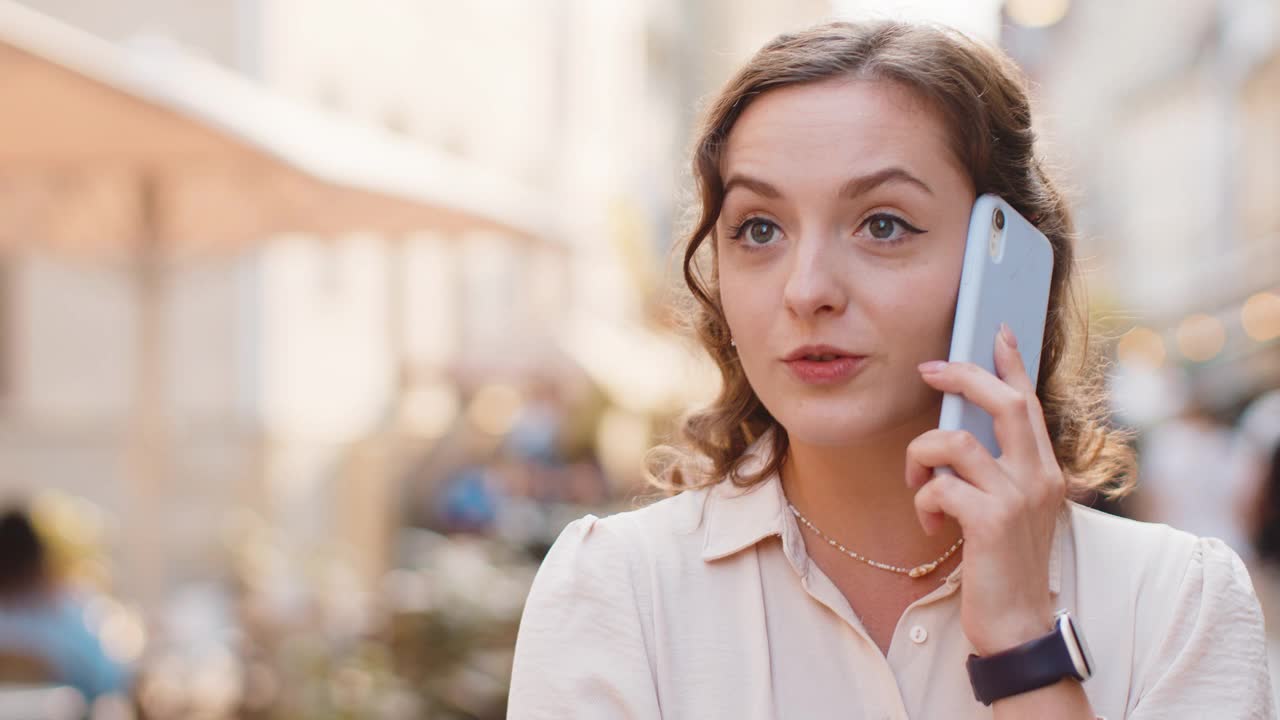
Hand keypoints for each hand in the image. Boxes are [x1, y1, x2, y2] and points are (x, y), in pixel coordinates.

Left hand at [906, 324, 1065, 655]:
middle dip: (962, 376)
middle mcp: (1040, 478)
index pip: (1031, 404)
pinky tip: (932, 525)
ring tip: (920, 486)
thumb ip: (994, 474)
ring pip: (955, 441)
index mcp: (1044, 472)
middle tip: (927, 370)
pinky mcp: (992, 522)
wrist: (1017, 626)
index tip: (995, 331)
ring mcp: (1019, 498)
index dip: (1011, 364)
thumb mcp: (1007, 512)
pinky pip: (940, 485)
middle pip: (1004, 402)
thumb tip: (957, 437)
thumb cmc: (1004, 568)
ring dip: (922, 457)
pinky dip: (924, 500)